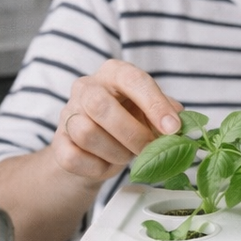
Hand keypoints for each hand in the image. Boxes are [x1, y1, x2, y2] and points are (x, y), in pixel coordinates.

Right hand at [51, 59, 182, 182]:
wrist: (94, 149)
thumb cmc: (130, 122)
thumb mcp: (151, 112)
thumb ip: (167, 112)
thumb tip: (182, 121)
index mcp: (114, 73)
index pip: (133, 79)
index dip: (155, 104)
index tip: (173, 128)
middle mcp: (87, 87)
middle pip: (100, 106)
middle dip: (132, 133)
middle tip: (149, 148)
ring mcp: (67, 114)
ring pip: (86, 133)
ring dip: (116, 152)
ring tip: (127, 155)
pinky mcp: (58, 142)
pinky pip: (74, 158)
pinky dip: (97, 167)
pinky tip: (107, 163)